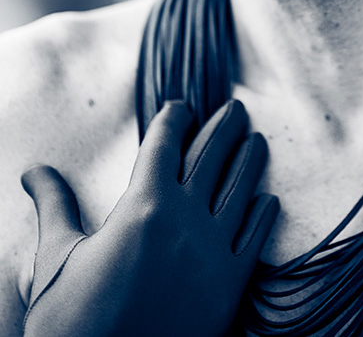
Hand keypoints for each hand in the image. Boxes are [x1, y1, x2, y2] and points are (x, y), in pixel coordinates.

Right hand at [21, 99, 278, 336]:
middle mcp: (185, 220)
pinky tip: (267, 200)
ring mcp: (212, 253)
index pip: (165, 144)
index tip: (181, 107)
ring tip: (257, 141)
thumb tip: (36, 172)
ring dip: (250, 161)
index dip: (174, 120)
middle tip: (236, 109)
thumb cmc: (72, 324)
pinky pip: (255, 239)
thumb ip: (55, 206)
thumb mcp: (57, 258)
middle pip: (212, 157)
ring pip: (241, 190)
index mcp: (142, 206)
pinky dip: (263, 215)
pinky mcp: (229, 288)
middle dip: (224, 128)